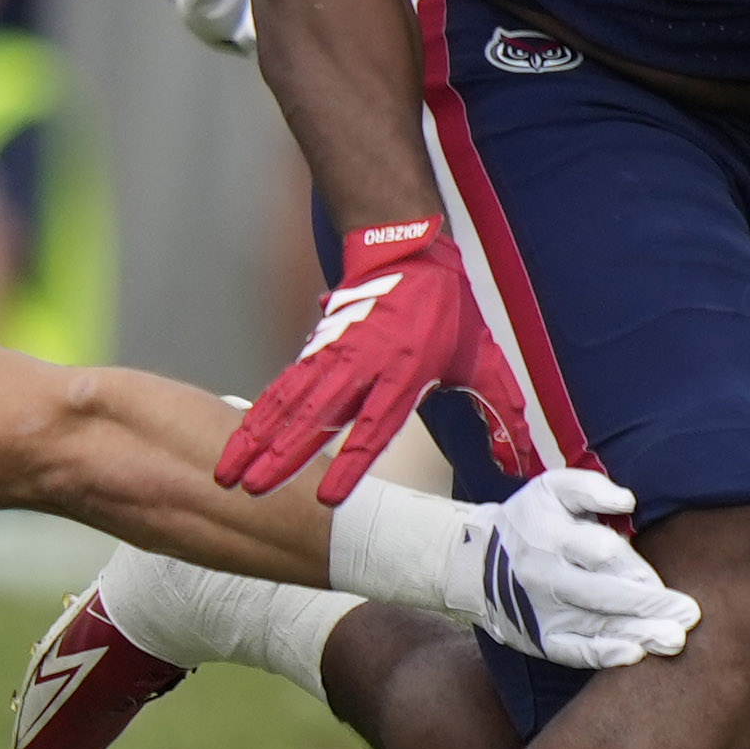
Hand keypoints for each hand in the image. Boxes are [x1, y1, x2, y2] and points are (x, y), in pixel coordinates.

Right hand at [214, 215, 531, 503]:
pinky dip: (257, 415)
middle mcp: (362, 365)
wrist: (406, 250)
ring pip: (288, 403)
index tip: (328, 498)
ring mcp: (333, 356)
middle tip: (252, 489)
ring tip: (228, 474)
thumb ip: (502, 414)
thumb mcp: (484, 359)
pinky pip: (282, 387)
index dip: (351, 461)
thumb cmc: (447, 311)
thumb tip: (521, 463)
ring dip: (256, 439)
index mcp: (406, 371)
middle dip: (282, 456)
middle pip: (315, 416)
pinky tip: (237, 442)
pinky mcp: (315, 350)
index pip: (374, 425)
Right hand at [461, 469, 696, 667]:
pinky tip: (634, 655)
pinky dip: (604, 655)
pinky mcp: (541, 638)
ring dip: (638, 634)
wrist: (473, 563)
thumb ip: (590, 488)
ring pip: (596, 625)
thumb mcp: (551, 488)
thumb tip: (628, 501)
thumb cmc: (528, 520)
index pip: (598, 552)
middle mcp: (547, 577)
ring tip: (674, 640)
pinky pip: (575, 651)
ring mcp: (544, 612)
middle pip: (603, 594)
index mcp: (551, 536)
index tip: (659, 582)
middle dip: (648, 606)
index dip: (633, 568)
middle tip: (688, 614)